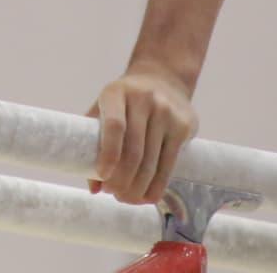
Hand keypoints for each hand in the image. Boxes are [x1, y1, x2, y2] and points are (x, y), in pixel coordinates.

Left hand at [86, 66, 198, 206]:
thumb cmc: (124, 101)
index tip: (103, 177)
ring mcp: (166, 111)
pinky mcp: (183, 125)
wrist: (163, 78)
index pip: (114, 126)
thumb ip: (93, 143)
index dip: (108, 154)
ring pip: (152, 162)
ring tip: (127, 199)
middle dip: (122, 181)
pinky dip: (157, 185)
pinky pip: (169, 164)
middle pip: (134, 150)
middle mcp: (143, 99)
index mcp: (116, 93)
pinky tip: (147, 196)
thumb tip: (94, 188)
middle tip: (114, 194)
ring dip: (138, 188)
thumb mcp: (104, 109)